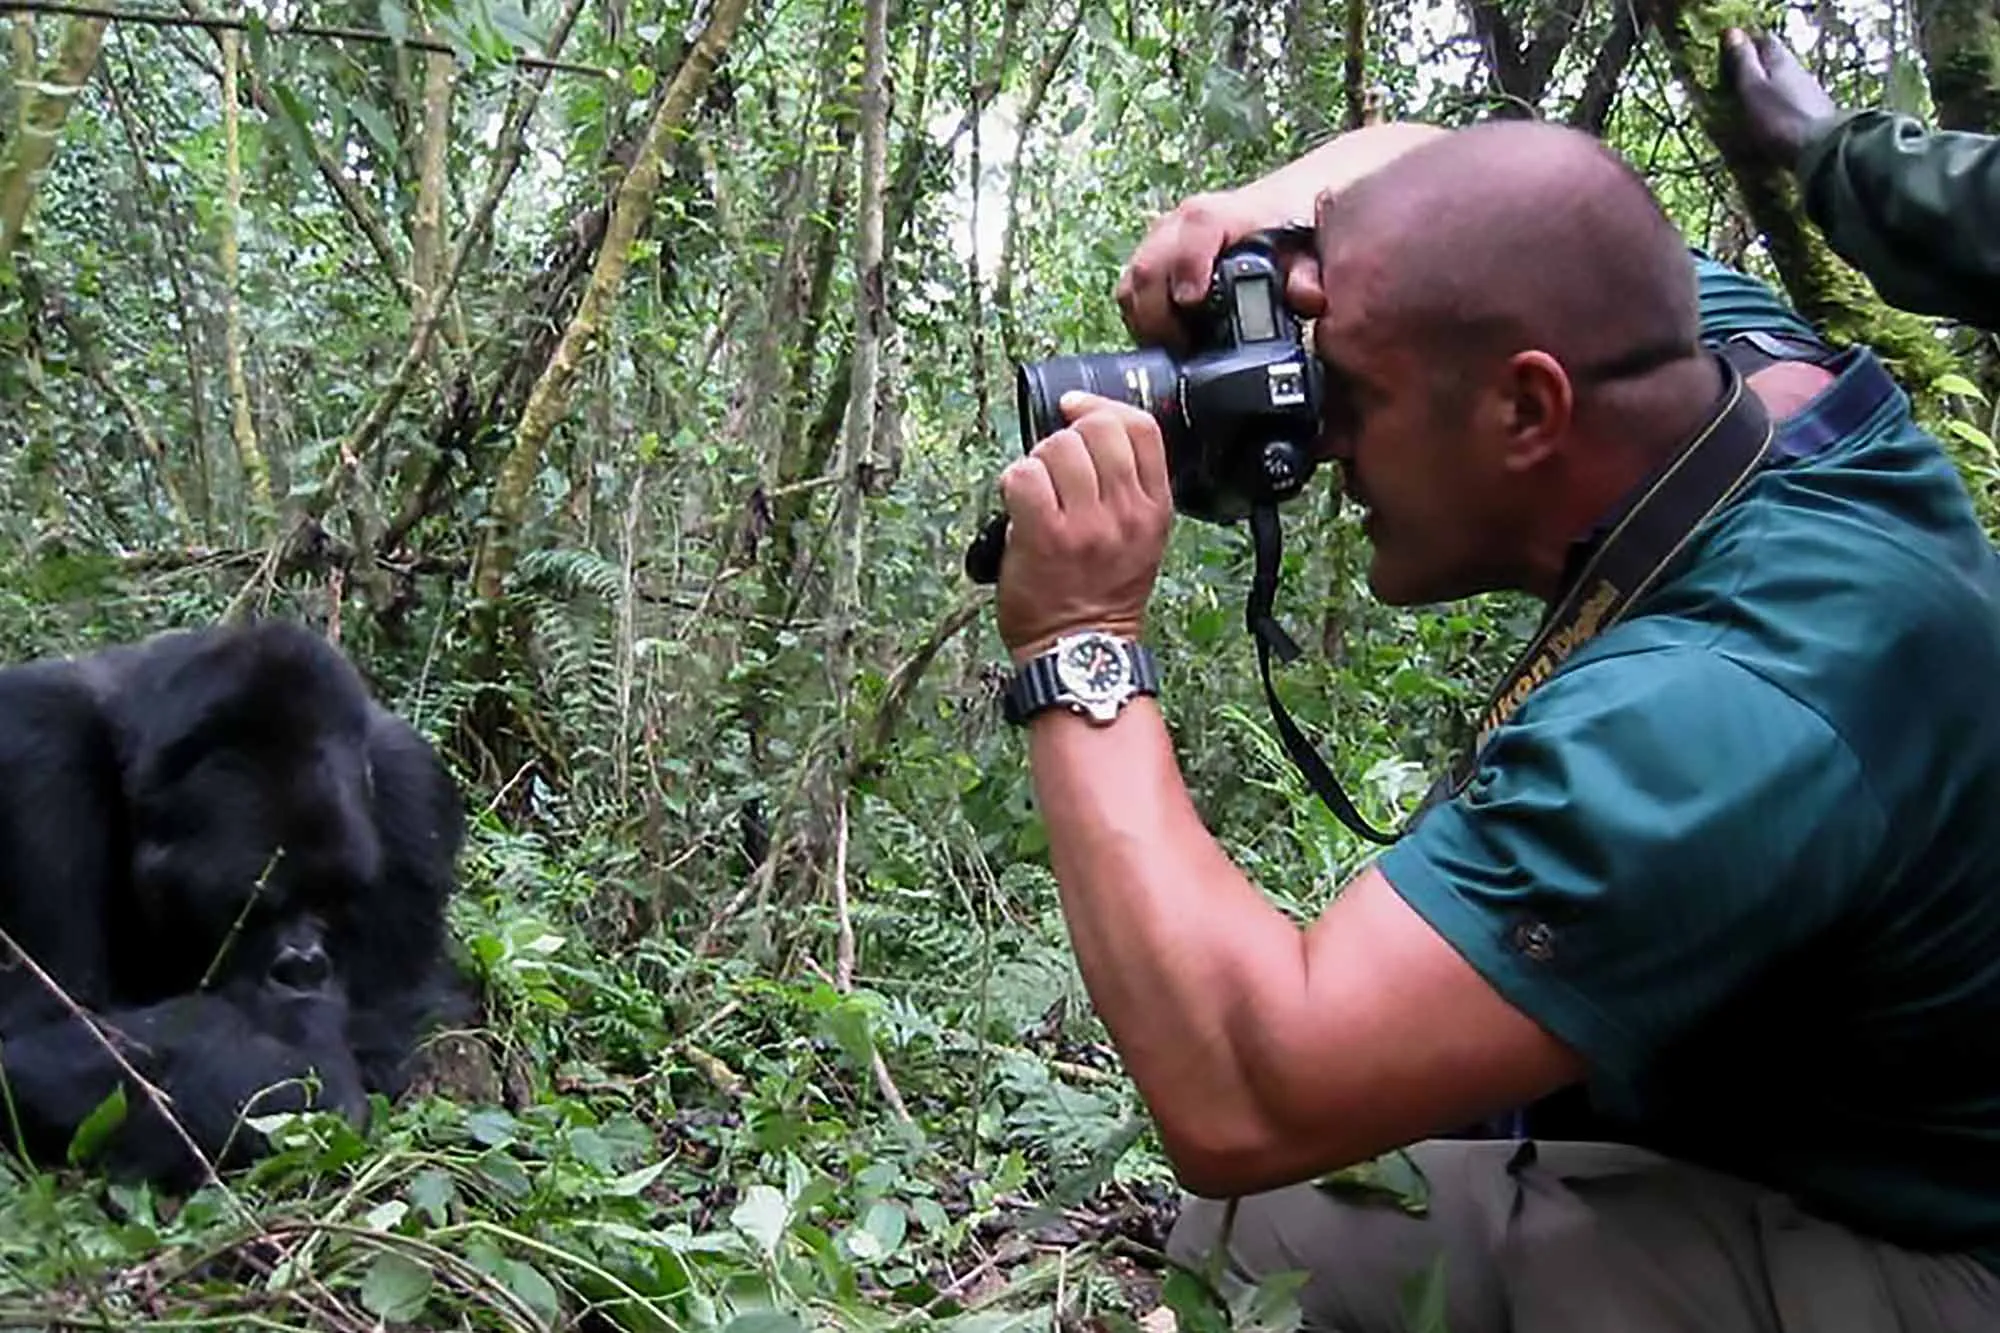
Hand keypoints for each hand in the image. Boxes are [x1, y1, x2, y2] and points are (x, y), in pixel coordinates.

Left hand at [995, 393, 1174, 663]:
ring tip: (1038, 494)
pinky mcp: (1046, 536)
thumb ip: (1128, 487)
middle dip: (1065, 438)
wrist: (1083, 651)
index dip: (1103, 406)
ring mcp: (1087, 524)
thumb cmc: (1104, 596)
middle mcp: (1126, 512)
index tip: (1076, 409)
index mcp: (1154, 507)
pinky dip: (1013, 484)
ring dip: (1038, 462)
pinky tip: (1018, 507)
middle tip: (1054, 470)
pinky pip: (1024, 476)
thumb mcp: (1141, 538)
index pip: (1141, 427)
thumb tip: (1088, 432)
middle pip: (1097, 429)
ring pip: (1057, 448)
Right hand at [1115, 189, 1326, 351]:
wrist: (1281, 209)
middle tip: (1188, 352)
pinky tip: (1175, 339)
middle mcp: (1181, 225)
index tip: (1192, 301)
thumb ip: (1308, 274)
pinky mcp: (1148, 262)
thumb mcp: (1309, 252)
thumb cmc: (1292, 232)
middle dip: (1160, 318)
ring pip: (1132, 287)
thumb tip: (1308, 299)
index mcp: (1225, 215)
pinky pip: (1131, 296)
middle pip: (1148, 267)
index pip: (1197, 228)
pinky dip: (1146, 324)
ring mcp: (1158, 244)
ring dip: (1149, 326)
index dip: (1188, 264)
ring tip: (1182, 350)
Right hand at [1721, 28, 1838, 168]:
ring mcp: (1808, 91)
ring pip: (1783, 80)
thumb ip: (1742, 62)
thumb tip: (1732, 33)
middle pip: (1774, 59)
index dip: (1744, 44)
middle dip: (1755, 65)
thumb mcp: (1752, 89)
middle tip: (1733, 79)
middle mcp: (1797, 70)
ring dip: (1766, 86)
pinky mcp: (1814, 112)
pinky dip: (1777, 104)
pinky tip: (1769, 118)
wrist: (1821, 149)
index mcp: (1780, 60)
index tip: (1727, 55)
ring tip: (1748, 102)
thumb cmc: (1780, 119)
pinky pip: (1790, 101)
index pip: (1763, 40)